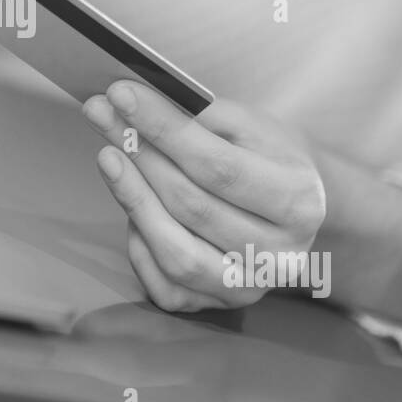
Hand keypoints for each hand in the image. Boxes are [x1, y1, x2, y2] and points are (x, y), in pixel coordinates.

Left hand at [82, 82, 326, 312]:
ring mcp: (251, 287)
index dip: (164, 129)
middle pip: (192, 205)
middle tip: (101, 115)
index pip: (218, 166)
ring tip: (108, 156)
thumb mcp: (252, 126)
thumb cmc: (266, 159)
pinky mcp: (219, 307)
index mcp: (300, 201)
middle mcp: (281, 255)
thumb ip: (203, 117)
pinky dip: (140, 245)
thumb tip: (137, 104)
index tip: (122, 94)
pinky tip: (130, 205)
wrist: (292, 209)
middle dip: (139, 155)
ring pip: (176, 252)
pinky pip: (166, 285)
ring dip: (133, 199)